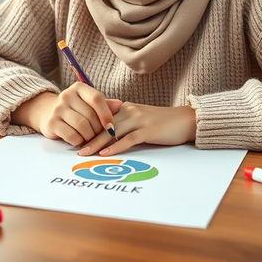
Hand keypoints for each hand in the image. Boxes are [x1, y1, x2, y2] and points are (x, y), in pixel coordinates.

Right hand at [13, 85, 121, 146]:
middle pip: (90, 115)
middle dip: (98, 129)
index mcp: (79, 87)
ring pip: (82, 126)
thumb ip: (104, 105)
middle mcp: (67, 95)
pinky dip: (79, 141)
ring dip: (89, 136)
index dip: (106, 113)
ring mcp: (58, 109)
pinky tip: (80, 140)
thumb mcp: (88, 103)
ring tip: (90, 138)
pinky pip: (72, 136)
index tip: (111, 126)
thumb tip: (120, 105)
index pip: (96, 98)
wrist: (47, 112)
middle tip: (99, 135)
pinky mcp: (51, 123)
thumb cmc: (75, 108)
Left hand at [78, 102, 196, 156]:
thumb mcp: (140, 118)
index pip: (102, 116)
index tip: (76, 137)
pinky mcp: (148, 130)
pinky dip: (116, 146)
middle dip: (89, 136)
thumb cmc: (162, 121)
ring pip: (112, 131)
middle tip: (76, 148)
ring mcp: (139, 120)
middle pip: (104, 124)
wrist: (185, 120)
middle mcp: (130, 111)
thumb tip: (107, 134)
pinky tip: (106, 153)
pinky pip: (129, 139)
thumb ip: (124, 122)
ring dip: (97, 143)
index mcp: (126, 107)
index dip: (89, 127)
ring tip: (85, 153)